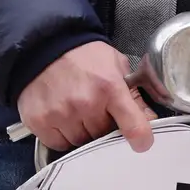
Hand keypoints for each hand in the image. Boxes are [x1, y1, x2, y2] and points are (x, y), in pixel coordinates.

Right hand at [18, 41, 154, 151]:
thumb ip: (134, 96)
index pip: (134, 126)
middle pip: (104, 136)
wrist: (44, 45)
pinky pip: (59, 144)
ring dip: (82, 131)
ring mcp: (61, 113)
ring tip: (76, 109)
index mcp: (110, 88)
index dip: (141, 139)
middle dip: (103, 126)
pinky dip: (62, 135)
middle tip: (96, 109)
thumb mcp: (116, 67)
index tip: (142, 143)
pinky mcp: (40, 121)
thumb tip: (150, 120)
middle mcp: (86, 103)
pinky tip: (61, 117)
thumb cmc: (84, 57)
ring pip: (82, 141)